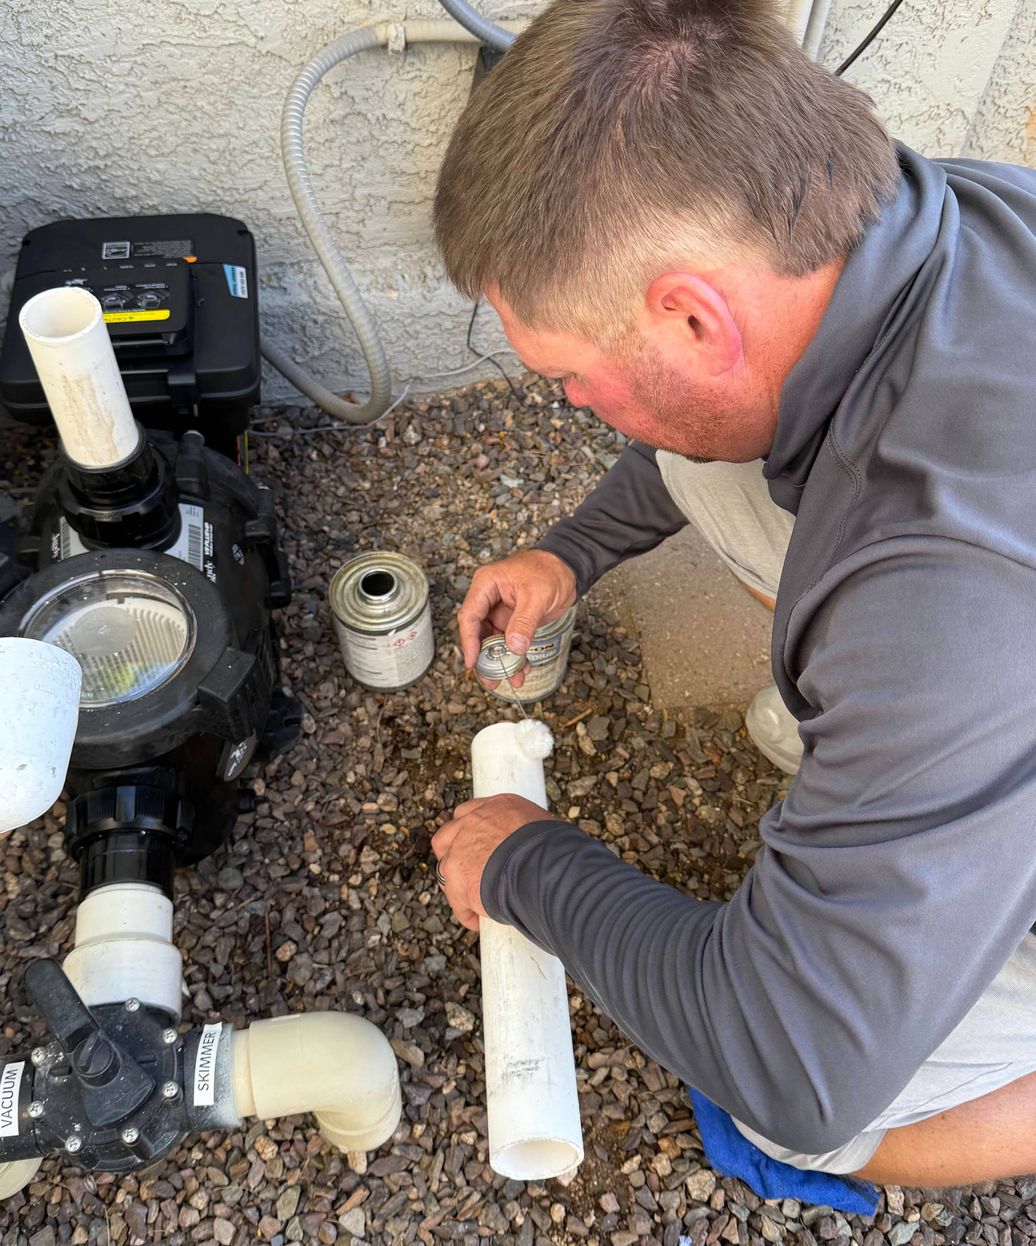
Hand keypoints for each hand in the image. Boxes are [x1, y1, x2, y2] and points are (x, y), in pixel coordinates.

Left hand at [432, 793, 549, 930]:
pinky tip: (479, 921)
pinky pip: (457, 900)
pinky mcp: (456, 878)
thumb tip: (544, 847)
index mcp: (498, 807)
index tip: (479, 843)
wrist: (543, 866)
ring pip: (445, 866)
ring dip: (456, 881)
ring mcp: (460, 849)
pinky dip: (466, 912)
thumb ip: (531, 833)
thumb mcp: (545, 827)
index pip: (473, 812)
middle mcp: (474, 822)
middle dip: (452, 850)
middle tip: (465, 866)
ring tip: (473, 897)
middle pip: (448, 833)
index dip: (473, 830)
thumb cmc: (556, 848)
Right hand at [457, 550, 576, 687]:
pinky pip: (509, 643)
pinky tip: (523, 668)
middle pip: (478, 633)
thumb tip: (514, 646)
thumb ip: (524, 621)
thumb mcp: (538, 594)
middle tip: (490, 678)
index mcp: (487, 584)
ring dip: (501, 661)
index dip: (469, 641)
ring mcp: (500, 611)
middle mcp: (489, 599)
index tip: (472, 661)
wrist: (567, 569)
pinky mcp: (513, 621)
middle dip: (485, 658)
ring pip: (493, 641)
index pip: (470, 615)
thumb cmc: (549, 570)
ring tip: (510, 678)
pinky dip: (515, 657)